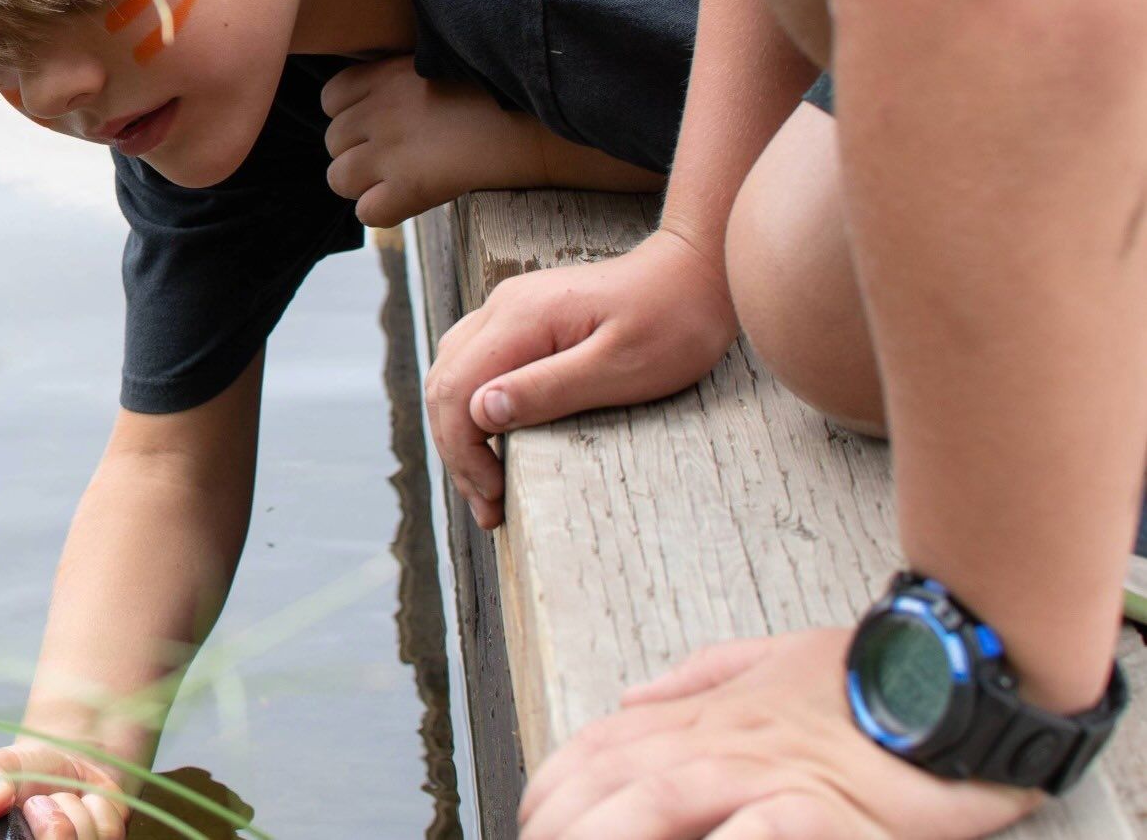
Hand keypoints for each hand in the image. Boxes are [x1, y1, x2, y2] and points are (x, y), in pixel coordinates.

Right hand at [0, 742, 129, 839]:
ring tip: (61, 803)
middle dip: (54, 822)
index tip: (29, 807)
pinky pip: (109, 834)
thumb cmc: (24, 771)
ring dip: (76, 811)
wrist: (67, 762)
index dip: (43, 829)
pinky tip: (85, 805)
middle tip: (41, 803)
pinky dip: (99, 809)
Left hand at [320, 57, 543, 226]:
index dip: (352, 116)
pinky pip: (367, 212)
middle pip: (332, 141)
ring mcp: (390, 149)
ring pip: (338, 178)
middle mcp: (378, 109)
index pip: (330, 99)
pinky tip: (413, 200)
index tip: (383, 123)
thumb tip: (379, 101)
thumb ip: (401, 77)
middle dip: (358, 152)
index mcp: (384, 73)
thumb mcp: (442, 61)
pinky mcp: (410, 185)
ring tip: (401, 179)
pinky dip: (385, 212)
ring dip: (364, 184)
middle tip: (402, 155)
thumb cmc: (499, 90)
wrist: (541, 118)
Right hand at [427, 227, 737, 528]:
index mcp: (521, 319)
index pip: (456, 391)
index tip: (494, 498)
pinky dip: (472, 407)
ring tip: (485, 483)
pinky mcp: (524, 319)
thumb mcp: (621, 368)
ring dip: (459, 432)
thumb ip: (548, 388)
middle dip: (457, 452)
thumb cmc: (672, 321)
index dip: (464, 452)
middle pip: (444, 384)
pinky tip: (494, 437)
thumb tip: (480, 412)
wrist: (695, 271)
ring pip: (452, 373)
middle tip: (488, 509)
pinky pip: (475, 364)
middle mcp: (503, 308)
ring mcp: (510, 310)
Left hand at [521, 627, 1038, 837]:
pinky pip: (759, 827)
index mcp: (701, 713)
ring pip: (660, 801)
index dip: (550, 791)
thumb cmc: (868, 676)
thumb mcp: (769, 663)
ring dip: (612, 837)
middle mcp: (718, 738)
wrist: (955, 667)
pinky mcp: (822, 799)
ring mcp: (766, 767)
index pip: (596, 750)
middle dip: (564, 827)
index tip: (531, 820)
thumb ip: (695, 683)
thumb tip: (629, 700)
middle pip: (611, 784)